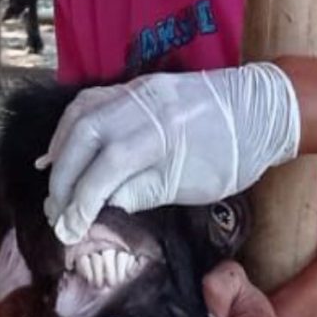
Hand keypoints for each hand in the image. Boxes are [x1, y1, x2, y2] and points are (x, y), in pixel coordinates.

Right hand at [42, 64, 300, 244]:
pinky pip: (88, 104)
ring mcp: (135, 89)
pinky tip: (59, 153)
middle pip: (83, 137)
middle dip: (63, 180)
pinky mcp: (133, 87)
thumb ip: (142, 192)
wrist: (261, 109)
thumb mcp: (192, 187)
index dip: (82, 199)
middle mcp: (144, 103)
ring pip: (80, 116)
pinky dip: (68, 130)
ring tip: (54, 189)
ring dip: (60, 154)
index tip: (70, 228)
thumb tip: (100, 207)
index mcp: (164, 130)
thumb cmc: (232, 155)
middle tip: (56, 215)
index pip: (107, 165)